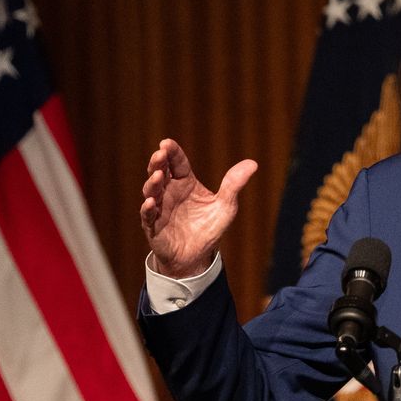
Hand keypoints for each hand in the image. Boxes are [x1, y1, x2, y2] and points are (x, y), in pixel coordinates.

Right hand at [139, 138, 256, 278]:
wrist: (197, 257)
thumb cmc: (209, 228)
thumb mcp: (226, 206)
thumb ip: (234, 185)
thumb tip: (253, 163)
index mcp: (185, 183)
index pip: (177, 163)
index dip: (172, 152)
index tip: (166, 143)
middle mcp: (169, 192)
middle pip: (159, 171)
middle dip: (157, 162)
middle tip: (159, 153)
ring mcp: (159, 208)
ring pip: (151, 191)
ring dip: (152, 182)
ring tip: (158, 175)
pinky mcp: (153, 226)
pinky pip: (147, 215)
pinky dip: (148, 208)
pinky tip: (152, 202)